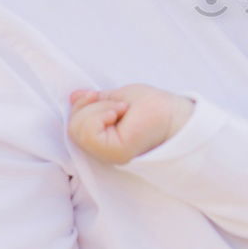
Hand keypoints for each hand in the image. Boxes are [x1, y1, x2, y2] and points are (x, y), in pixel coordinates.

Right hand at [67, 84, 193, 163]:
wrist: (175, 113)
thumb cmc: (152, 105)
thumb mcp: (117, 97)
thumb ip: (96, 102)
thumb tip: (73, 97)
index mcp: (103, 138)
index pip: (74, 125)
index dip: (80, 105)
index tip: (97, 95)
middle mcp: (103, 150)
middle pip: (72, 127)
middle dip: (90, 106)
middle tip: (118, 105)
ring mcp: (108, 154)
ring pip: (78, 129)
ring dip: (98, 109)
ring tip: (121, 110)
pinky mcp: (116, 153)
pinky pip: (89, 133)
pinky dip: (100, 115)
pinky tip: (120, 113)